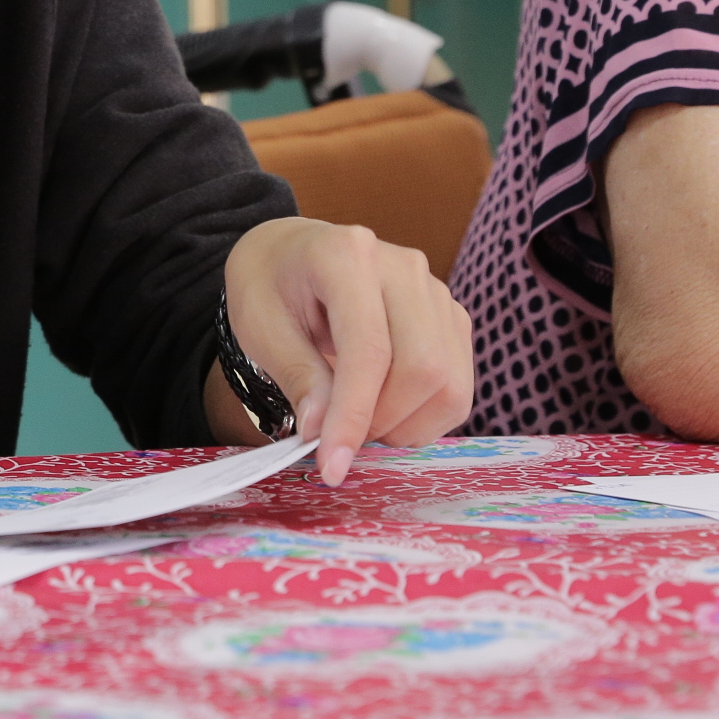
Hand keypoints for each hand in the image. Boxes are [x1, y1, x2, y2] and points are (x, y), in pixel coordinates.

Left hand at [214, 216, 474, 485]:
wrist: (291, 253)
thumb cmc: (270, 287)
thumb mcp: (260, 326)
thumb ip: (296, 375)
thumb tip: (322, 433)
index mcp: (346, 255)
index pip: (368, 349)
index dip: (353, 414)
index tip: (331, 465)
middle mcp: (404, 268)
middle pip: (424, 367)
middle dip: (383, 421)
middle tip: (340, 439)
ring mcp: (436, 292)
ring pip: (450, 382)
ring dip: (407, 425)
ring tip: (360, 424)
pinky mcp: (451, 319)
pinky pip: (458, 384)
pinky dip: (425, 417)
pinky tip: (385, 414)